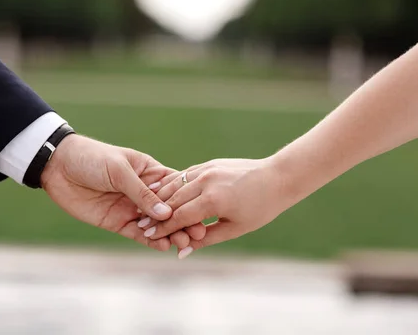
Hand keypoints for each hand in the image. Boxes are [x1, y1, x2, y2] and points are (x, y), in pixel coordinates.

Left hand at [40, 134, 205, 250]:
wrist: (58, 166)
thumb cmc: (92, 158)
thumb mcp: (119, 170)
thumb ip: (141, 193)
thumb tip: (166, 213)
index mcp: (149, 173)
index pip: (174, 189)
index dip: (187, 201)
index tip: (201, 214)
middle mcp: (143, 193)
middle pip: (169, 210)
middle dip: (183, 222)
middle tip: (196, 234)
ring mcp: (131, 208)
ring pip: (156, 225)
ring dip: (170, 234)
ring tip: (182, 244)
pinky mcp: (117, 222)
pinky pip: (138, 234)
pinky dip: (151, 241)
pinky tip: (163, 246)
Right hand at [140, 157, 290, 257]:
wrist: (277, 177)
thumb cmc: (261, 208)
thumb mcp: (235, 228)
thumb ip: (206, 239)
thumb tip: (182, 253)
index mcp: (213, 200)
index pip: (179, 216)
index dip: (161, 227)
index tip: (146, 235)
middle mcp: (206, 181)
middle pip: (172, 200)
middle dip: (155, 214)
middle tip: (139, 224)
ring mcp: (206, 169)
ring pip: (175, 184)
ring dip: (159, 198)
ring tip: (145, 209)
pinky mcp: (208, 164)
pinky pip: (184, 174)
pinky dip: (171, 184)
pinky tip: (160, 191)